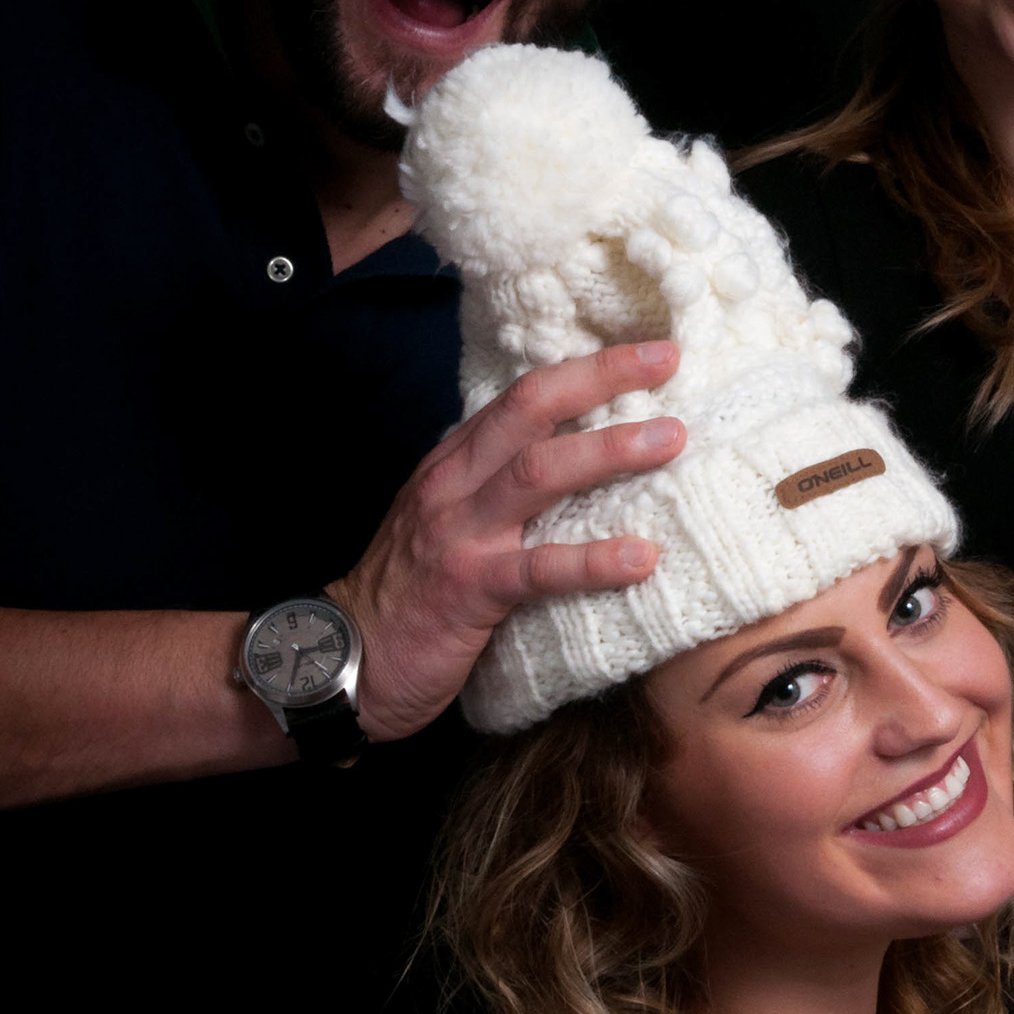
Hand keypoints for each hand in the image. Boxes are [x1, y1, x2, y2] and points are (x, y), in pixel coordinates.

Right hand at [329, 338, 683, 741]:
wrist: (344, 661)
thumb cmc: (407, 596)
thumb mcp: (445, 523)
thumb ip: (493, 490)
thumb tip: (572, 467)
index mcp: (453, 464)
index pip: (522, 397)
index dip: (584, 369)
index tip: (645, 353)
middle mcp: (454, 485)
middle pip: (531, 410)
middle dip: (600, 378)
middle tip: (666, 360)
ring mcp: (460, 534)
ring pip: (537, 473)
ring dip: (608, 451)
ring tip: (669, 439)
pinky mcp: (470, 589)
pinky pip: (539, 568)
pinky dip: (594, 560)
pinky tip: (643, 558)